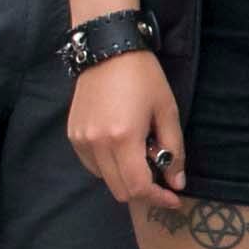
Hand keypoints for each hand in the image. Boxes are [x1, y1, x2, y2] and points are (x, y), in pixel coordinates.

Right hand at [67, 50, 184, 218]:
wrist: (108, 50)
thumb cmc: (143, 77)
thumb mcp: (167, 111)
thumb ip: (173, 150)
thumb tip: (176, 182)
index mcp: (123, 137)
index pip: (138, 186)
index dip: (158, 198)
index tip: (174, 198)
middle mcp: (97, 144)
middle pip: (120, 190)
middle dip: (144, 191)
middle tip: (161, 179)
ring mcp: (80, 140)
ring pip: (105, 180)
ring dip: (125, 178)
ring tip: (141, 155)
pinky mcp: (72, 135)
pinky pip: (92, 165)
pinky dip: (110, 167)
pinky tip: (122, 149)